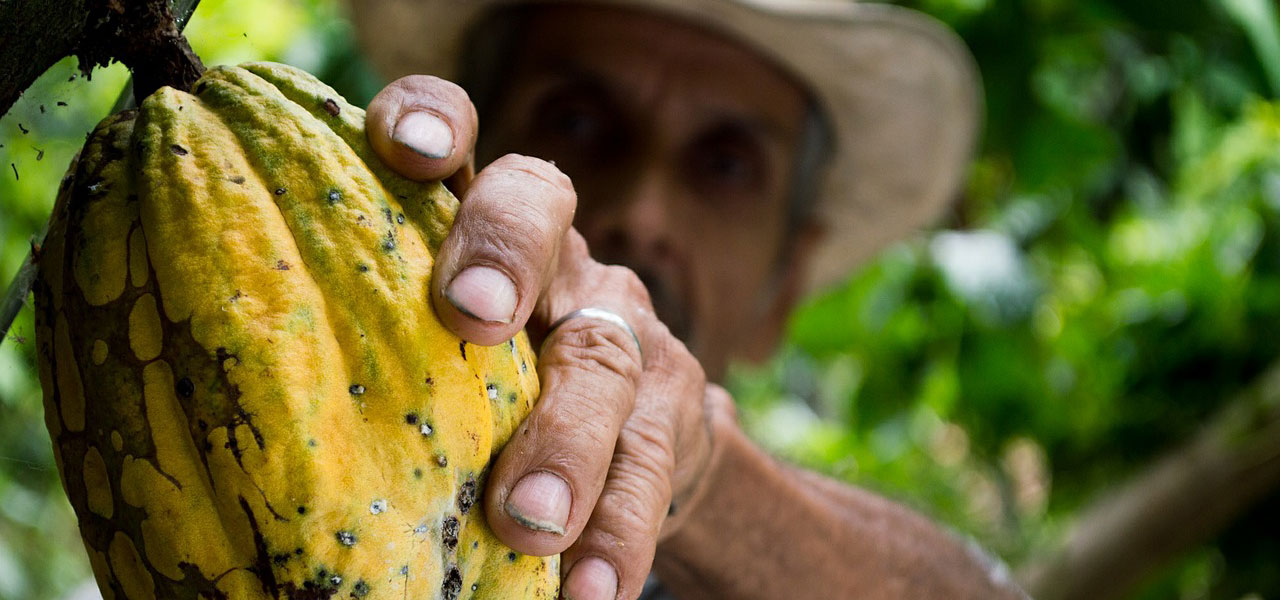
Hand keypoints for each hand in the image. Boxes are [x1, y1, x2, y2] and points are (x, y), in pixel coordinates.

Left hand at [367, 75, 731, 599]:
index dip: (433, 120)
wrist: (637, 440)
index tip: (401, 148)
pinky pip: (651, 466)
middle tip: (469, 316)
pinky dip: (617, 532)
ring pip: (603, 359)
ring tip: (529, 522)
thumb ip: (371, 342)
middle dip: (504, 252)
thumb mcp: (429, 348)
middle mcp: (557, 257)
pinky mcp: (673, 411)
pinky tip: (587, 589)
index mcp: (478, 225)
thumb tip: (227, 418)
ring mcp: (622, 329)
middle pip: (541, 210)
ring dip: (566, 441)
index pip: (460, 137)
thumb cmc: (488, 391)